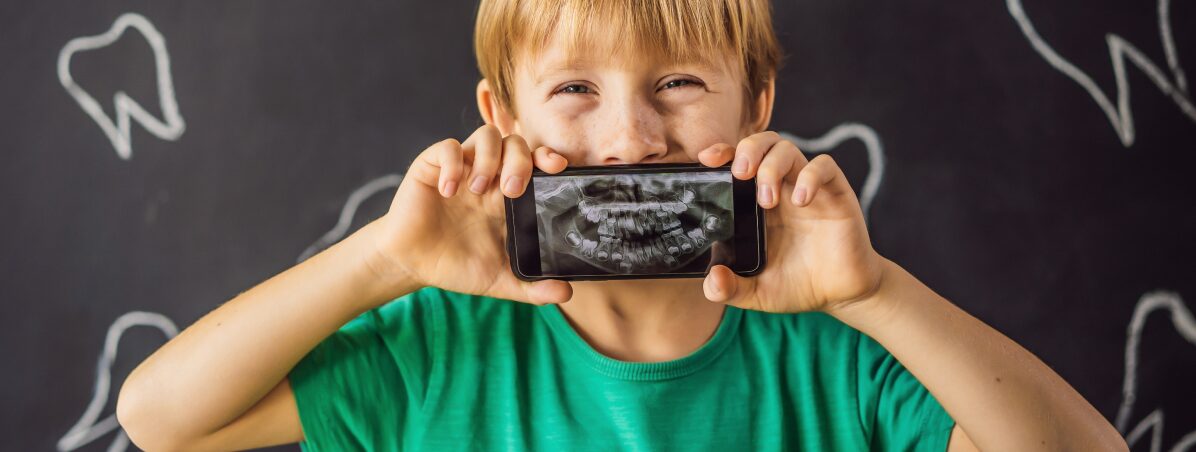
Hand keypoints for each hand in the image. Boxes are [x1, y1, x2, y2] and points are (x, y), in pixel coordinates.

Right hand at [368, 125, 573, 305]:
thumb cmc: (455, 266)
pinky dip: (452, 165)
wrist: (412, 266)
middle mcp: (488, 176)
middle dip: (520, 161)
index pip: (535, 162)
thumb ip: (531, 288)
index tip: (557, 168)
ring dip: (489, 159)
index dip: (547, 157)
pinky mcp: (432, 167)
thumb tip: (566, 294)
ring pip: (487, 135)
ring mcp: (462, 169)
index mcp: (507, 196)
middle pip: (515, 143)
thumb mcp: (498, 280)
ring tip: (478, 190)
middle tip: (512, 191)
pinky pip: (448, 147)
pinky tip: (448, 191)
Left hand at [696, 131, 885, 312]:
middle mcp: (781, 189)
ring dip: (772, 167)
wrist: (841, 294)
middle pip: (762, 144)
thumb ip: (730, 289)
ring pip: (787, 149)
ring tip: (767, 202)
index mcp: (756, 204)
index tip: (708, 160)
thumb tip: (711, 280)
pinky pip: (824, 167)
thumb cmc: (798, 285)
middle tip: (740, 175)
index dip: (723, 153)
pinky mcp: (835, 194)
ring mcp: (807, 189)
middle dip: (748, 150)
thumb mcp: (757, 293)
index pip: (737, 162)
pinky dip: (810, 177)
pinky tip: (801, 201)